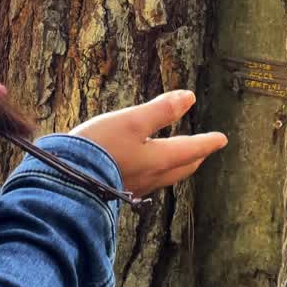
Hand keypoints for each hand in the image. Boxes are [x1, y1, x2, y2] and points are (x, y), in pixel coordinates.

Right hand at [69, 90, 226, 197]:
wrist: (64, 179)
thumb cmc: (100, 147)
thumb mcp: (131, 121)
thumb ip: (160, 110)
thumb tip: (188, 97)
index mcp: (158, 159)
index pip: (190, 149)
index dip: (207, 141)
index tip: (222, 139)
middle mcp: (150, 176)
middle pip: (181, 167)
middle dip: (194, 156)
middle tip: (203, 150)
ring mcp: (133, 185)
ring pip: (164, 176)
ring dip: (176, 166)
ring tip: (178, 158)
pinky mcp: (116, 189)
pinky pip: (146, 181)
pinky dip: (155, 172)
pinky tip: (144, 170)